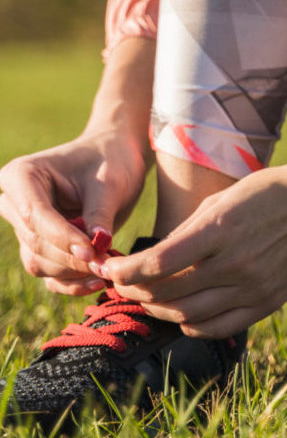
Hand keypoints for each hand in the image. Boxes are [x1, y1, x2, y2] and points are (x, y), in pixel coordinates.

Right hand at [0, 130, 147, 294]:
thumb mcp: (110, 183)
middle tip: (107, 262)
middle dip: (72, 258)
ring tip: (109, 267)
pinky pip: (49, 275)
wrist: (117, 158)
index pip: (35, 216)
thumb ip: (100, 214)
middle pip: (35, 243)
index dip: (63, 238)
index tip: (93, 252)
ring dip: (74, 272)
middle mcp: (15, 203)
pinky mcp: (42, 246)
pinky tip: (99, 281)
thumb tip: (97, 248)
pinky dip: (72, 283)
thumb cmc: (112, 161)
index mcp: (22, 176)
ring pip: (40, 263)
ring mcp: (26, 227)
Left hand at [103, 141, 286, 338]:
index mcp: (218, 230)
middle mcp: (233, 263)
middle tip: (123, 284)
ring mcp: (252, 287)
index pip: (156, 264)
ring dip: (159, 309)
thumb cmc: (272, 191)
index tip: (111, 269)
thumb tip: (158, 257)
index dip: (126, 271)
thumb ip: (191, 231)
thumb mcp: (226, 198)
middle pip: (167, 291)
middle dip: (135, 290)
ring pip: (189, 313)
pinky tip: (183, 315)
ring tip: (148, 300)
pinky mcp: (268, 301)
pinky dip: (193, 324)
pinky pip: (221, 326)